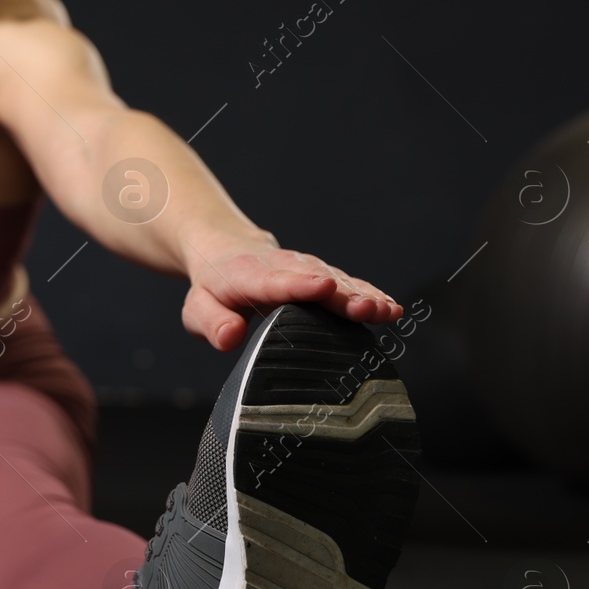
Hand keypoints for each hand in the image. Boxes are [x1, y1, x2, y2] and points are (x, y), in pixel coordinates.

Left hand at [180, 232, 401, 350]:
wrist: (228, 251)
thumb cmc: (214, 286)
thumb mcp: (197, 307)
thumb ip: (210, 323)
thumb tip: (229, 336)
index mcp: (251, 275)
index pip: (276, 280)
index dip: (299, 285)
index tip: (322, 288)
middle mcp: (286, 268)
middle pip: (317, 281)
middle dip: (342, 296)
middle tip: (365, 309)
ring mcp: (310, 272)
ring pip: (339, 282)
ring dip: (364, 296)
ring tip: (385, 311)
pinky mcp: (325, 278)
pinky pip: (350, 285)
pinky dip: (371, 296)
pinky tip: (392, 310)